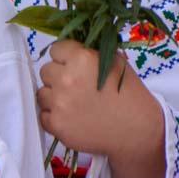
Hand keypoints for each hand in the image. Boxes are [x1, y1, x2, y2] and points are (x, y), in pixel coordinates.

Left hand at [37, 39, 163, 164]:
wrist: (136, 128)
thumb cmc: (129, 94)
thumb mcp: (115, 62)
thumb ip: (88, 54)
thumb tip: (69, 51)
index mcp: (82, 59)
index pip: (56, 49)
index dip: (65, 57)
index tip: (74, 66)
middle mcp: (66, 79)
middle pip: (45, 70)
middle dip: (58, 76)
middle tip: (76, 86)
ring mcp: (58, 103)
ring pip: (42, 92)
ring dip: (54, 96)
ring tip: (75, 103)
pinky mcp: (55, 124)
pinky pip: (43, 114)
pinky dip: (54, 116)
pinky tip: (72, 117)